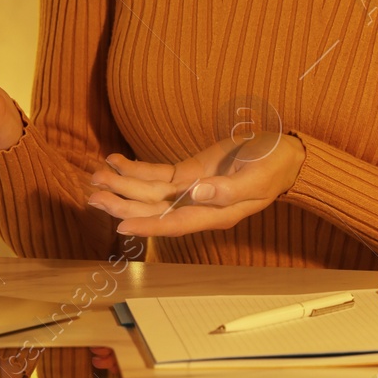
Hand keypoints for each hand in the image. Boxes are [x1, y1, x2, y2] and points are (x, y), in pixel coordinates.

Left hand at [84, 133, 305, 236]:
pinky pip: (157, 174)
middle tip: (93, 196)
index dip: (148, 225)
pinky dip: (135, 168)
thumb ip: (227, 190)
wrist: (284, 152)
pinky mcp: (188, 172)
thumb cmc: (274, 166)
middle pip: (153, 209)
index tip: (121, 224)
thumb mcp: (256, 178)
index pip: (175, 223)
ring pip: (150, 192)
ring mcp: (191, 190)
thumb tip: (195, 194)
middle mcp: (197, 206)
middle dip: (123, 203)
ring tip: (95, 178)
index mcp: (215, 213)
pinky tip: (115, 162)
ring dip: (122, 185)